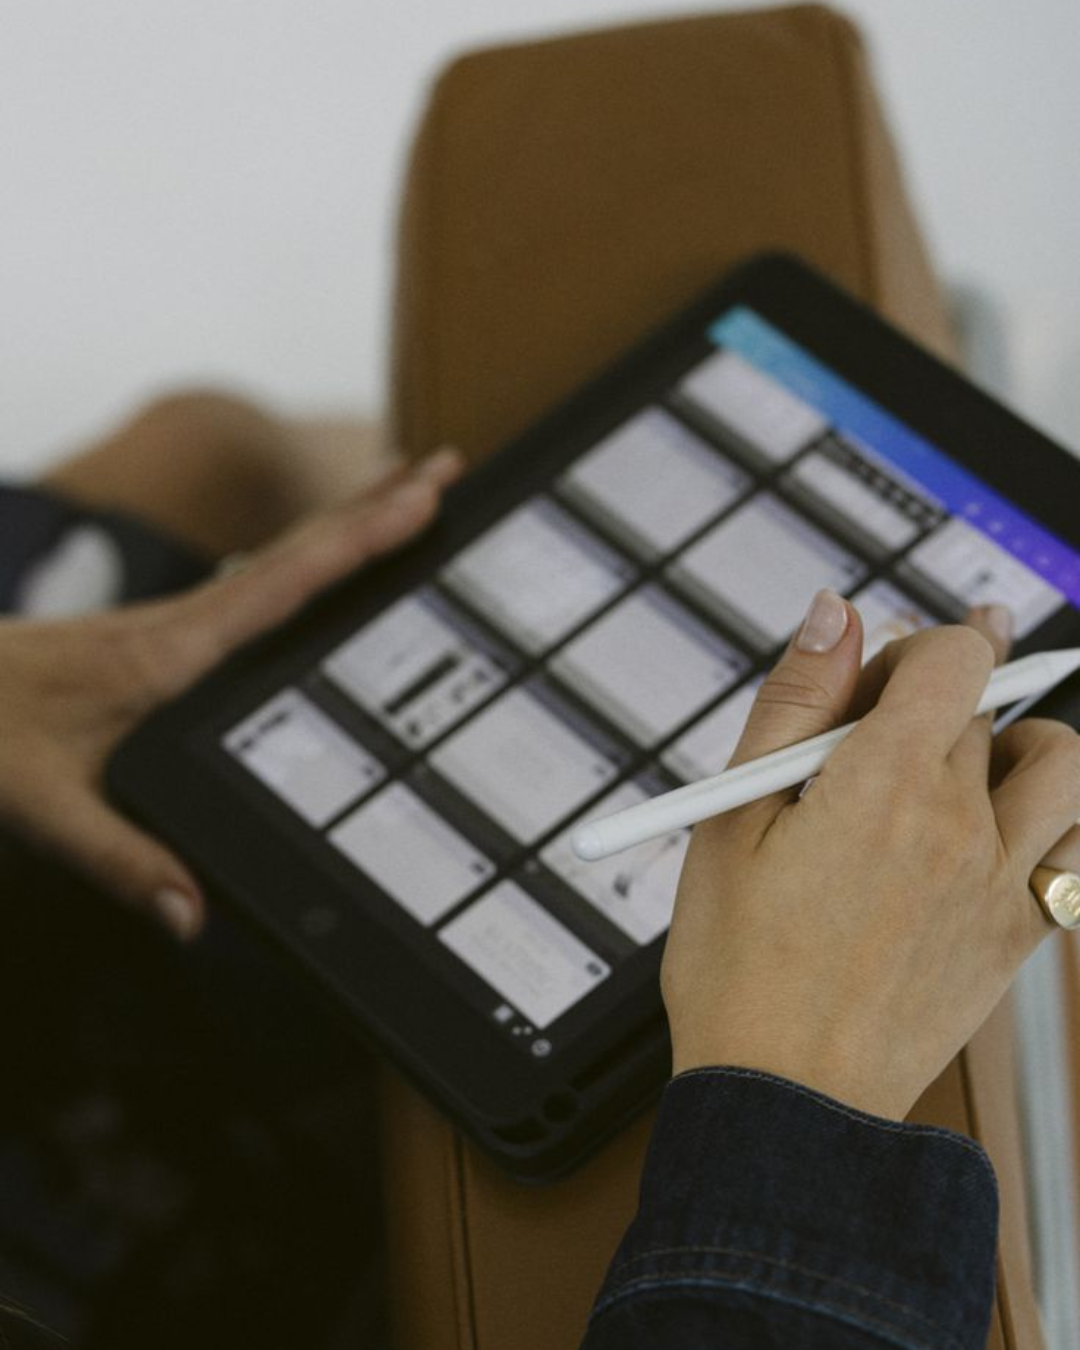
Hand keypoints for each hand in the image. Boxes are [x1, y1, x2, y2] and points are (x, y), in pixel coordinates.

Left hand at [0, 448, 462, 939]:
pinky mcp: (174, 633)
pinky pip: (265, 578)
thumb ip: (123, 860)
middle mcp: (188, 622)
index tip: (419, 502)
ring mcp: (183, 621)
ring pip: (285, 555)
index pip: (284, 583)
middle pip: (301, 549)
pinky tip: (329, 562)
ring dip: (351, 518)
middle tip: (448, 468)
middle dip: (377, 505)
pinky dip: (314, 555)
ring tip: (411, 488)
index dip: (356, 541)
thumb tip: (195, 915)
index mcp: (174, 651)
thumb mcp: (44, 807)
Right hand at [662, 590, 1079, 1119]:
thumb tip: (833, 611)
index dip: (914, 649)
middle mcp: (959, 825)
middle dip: (932, 703)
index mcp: (883, 785)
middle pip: (986, 709)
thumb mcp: (732, 820)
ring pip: (1060, 765)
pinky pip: (1079, 851)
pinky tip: (996, 836)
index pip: (953, 659)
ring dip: (1020, 746)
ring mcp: (1002, 882)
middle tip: (869, 748)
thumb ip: (793, 704)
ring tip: (961, 773)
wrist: (786, 1099)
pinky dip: (1054, 821)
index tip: (876, 679)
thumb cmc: (740, 967)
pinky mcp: (1019, 934)